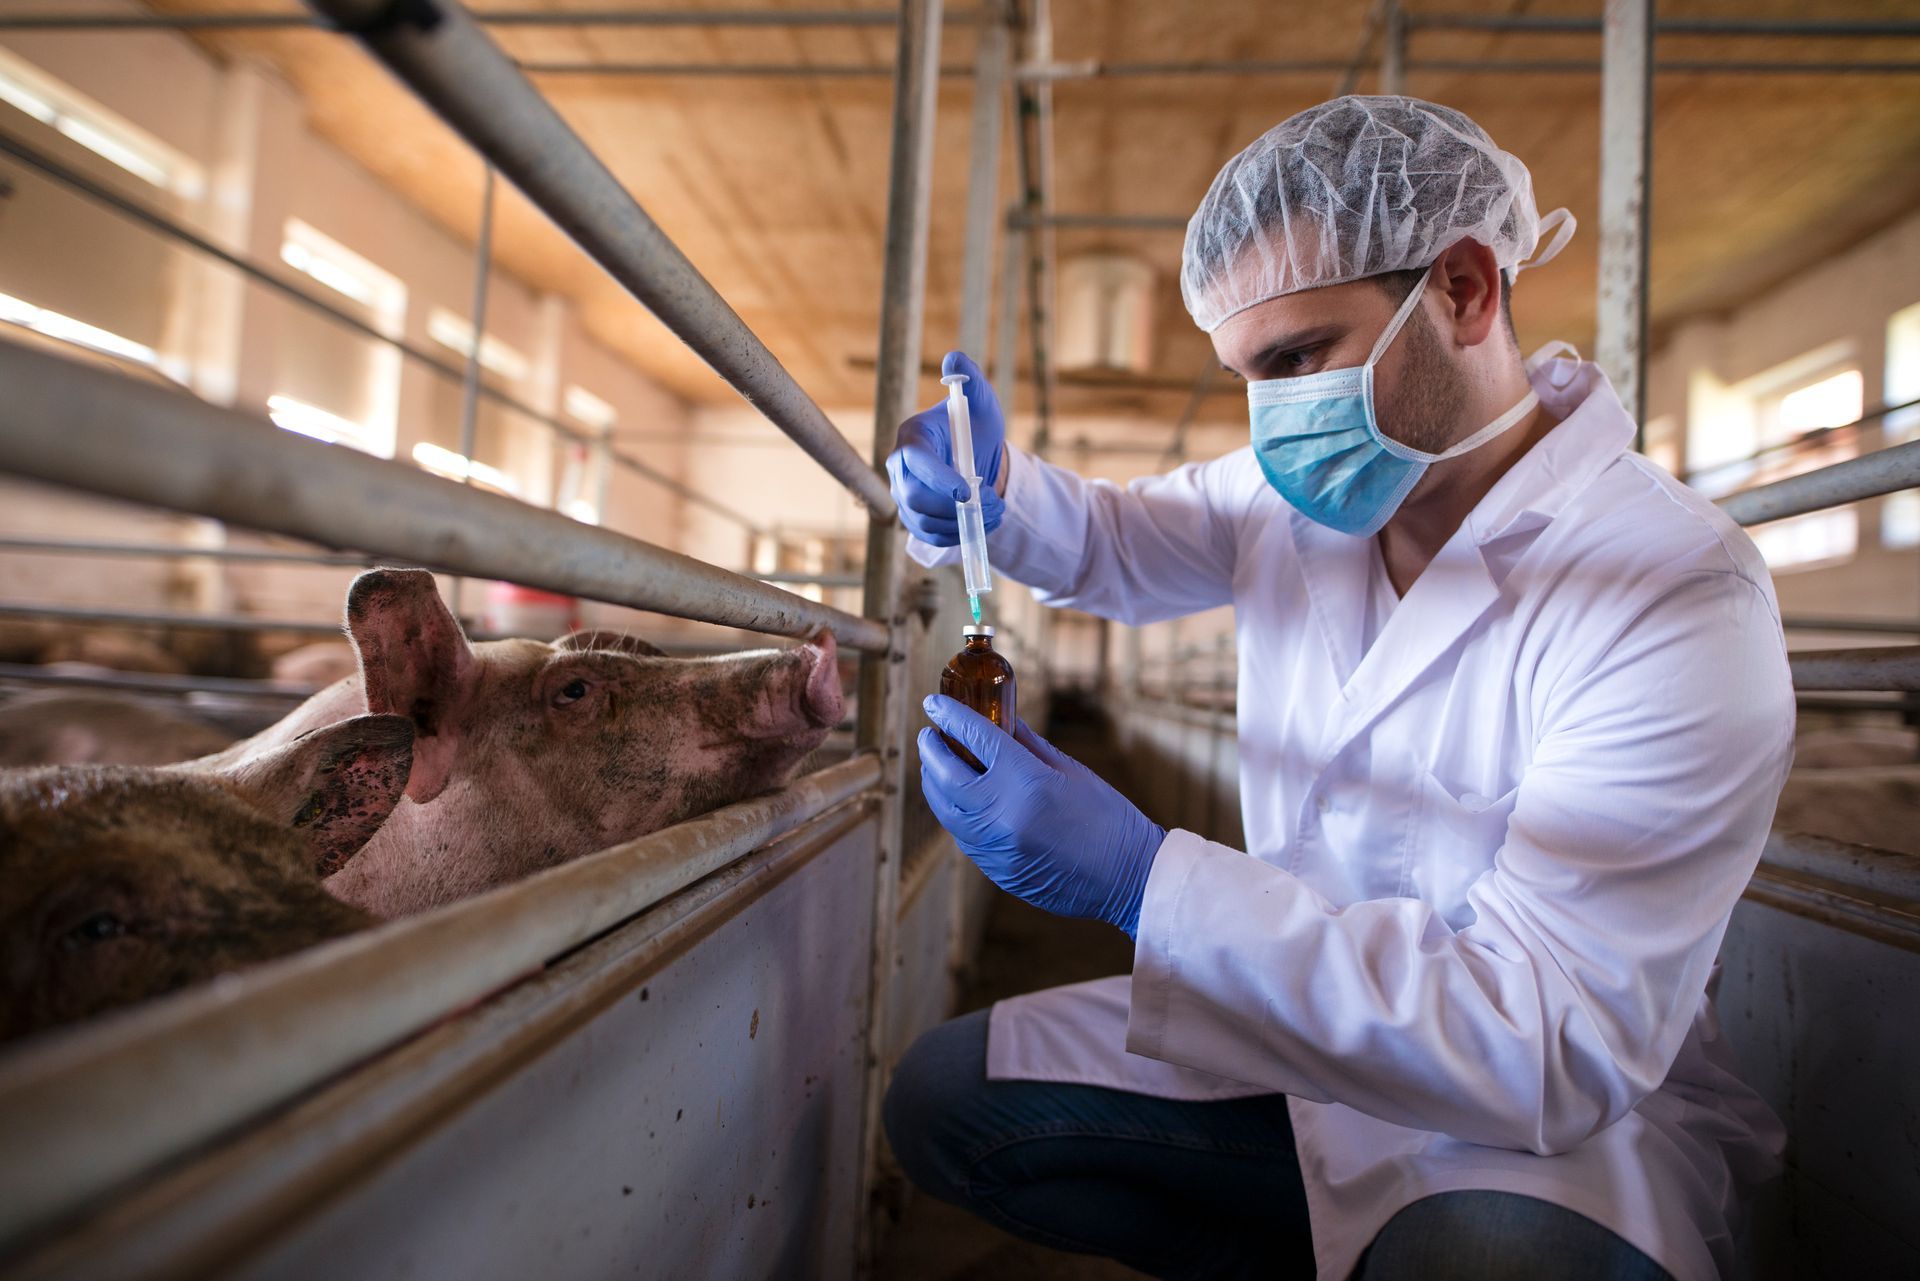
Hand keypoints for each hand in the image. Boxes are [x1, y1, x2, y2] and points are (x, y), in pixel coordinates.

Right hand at [886, 350, 1007, 545]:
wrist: (978, 458)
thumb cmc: (976, 427)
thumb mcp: (981, 400)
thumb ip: (970, 378)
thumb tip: (955, 358)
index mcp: (912, 436)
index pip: (915, 460)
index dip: (938, 478)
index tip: (967, 491)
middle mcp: (899, 467)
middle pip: (915, 498)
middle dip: (956, 507)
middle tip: (994, 504)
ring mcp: (903, 495)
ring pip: (923, 521)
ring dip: (962, 523)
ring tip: (995, 512)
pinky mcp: (913, 517)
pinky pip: (929, 535)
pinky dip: (957, 534)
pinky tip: (980, 523)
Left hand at [918, 696, 1165, 937]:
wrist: (1129, 878)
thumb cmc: (1109, 819)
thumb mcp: (1071, 771)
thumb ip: (1028, 744)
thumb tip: (1002, 719)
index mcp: (1026, 783)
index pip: (974, 738)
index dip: (950, 716)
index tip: (934, 703)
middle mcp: (1001, 816)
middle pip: (945, 775)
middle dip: (931, 749)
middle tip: (929, 734)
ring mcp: (994, 848)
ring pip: (945, 810)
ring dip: (934, 782)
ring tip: (936, 764)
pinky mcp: (995, 871)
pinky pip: (962, 835)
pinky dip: (953, 811)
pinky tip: (958, 798)